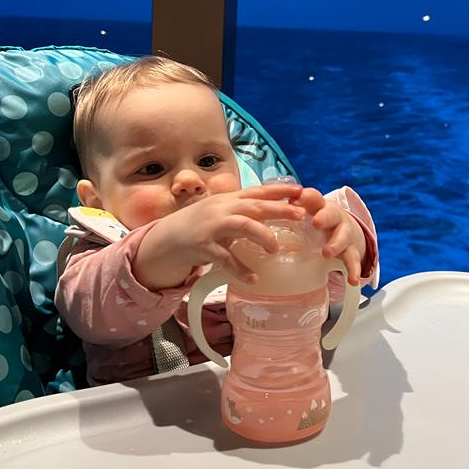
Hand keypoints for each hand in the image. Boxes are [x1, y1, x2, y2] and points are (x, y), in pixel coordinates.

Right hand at [134, 184, 304, 288]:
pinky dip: (240, 269)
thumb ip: (243, 210)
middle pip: (255, 206)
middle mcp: (222, 209)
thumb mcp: (221, 211)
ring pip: (242, 226)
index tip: (301, 191)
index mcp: (229, 200)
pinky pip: (225, 258)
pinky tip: (253, 278)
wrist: (168, 237)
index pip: (258, 191)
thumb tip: (273, 211)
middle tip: (301, 215)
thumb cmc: (200, 225)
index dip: (280, 190)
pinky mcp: (203, 246)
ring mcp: (212, 227)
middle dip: (279, 209)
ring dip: (262, 236)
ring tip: (275, 249)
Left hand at [295, 187, 365, 284]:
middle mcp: (334, 217)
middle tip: (316, 223)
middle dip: (324, 217)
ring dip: (336, 244)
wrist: (343, 227)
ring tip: (327, 253)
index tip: (293, 201)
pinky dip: (354, 270)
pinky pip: (354, 259)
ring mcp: (344, 233)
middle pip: (331, 214)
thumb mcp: (304, 213)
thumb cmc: (316, 218)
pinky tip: (352, 280)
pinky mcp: (351, 249)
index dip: (304, 197)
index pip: (313, 197)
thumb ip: (288, 215)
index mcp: (319, 206)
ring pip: (344, 236)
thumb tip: (261, 218)